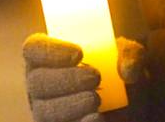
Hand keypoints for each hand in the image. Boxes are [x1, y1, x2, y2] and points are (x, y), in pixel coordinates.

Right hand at [22, 33, 144, 121]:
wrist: (130, 106)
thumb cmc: (119, 73)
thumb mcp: (127, 57)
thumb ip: (130, 55)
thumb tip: (128, 69)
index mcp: (49, 56)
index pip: (33, 49)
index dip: (50, 50)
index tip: (78, 53)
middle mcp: (41, 84)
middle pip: (37, 82)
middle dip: (65, 79)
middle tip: (94, 78)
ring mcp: (46, 112)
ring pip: (44, 111)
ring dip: (70, 105)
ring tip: (96, 100)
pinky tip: (96, 118)